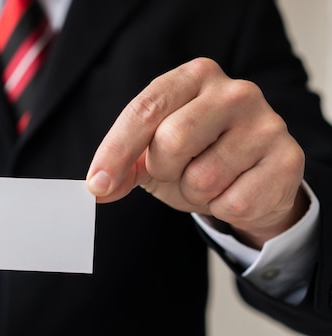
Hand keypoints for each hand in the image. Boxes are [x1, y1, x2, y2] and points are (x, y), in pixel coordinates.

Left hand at [86, 58, 306, 248]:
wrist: (252, 179)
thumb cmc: (196, 158)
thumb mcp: (153, 154)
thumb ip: (123, 165)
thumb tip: (98, 187)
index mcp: (194, 77)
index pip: (145, 109)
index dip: (115, 150)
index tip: (97, 184)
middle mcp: (235, 91)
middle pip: (172, 140)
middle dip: (163, 171)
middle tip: (174, 173)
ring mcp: (267, 123)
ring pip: (203, 177)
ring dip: (194, 193)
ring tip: (208, 180)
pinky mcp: (288, 159)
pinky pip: (233, 202)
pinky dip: (222, 208)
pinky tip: (234, 191)